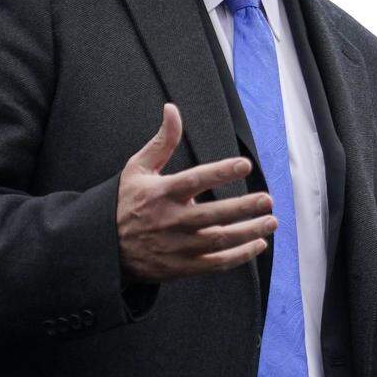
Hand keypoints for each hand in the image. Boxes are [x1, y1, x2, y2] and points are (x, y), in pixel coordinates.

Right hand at [116, 103, 275, 281]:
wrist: (105, 248)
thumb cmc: (126, 203)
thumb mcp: (137, 169)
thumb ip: (161, 141)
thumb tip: (172, 109)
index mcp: (160, 193)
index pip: (195, 179)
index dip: (221, 172)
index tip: (245, 164)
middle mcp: (170, 220)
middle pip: (213, 215)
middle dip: (243, 207)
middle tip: (268, 200)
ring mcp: (176, 246)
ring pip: (218, 240)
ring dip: (248, 232)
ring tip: (270, 221)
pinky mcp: (181, 267)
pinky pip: (215, 263)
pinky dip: (239, 256)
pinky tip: (257, 245)